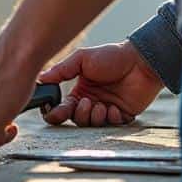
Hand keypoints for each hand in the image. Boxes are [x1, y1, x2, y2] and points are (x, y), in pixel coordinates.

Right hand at [38, 41, 163, 126]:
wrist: (140, 61)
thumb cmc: (112, 56)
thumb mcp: (82, 58)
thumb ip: (61, 69)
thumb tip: (41, 78)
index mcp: (79, 91)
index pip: (62, 108)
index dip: (56, 113)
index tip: (55, 112)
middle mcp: (91, 102)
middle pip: (76, 120)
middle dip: (79, 114)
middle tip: (87, 103)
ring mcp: (107, 109)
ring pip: (93, 124)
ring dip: (95, 117)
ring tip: (102, 105)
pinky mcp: (123, 115)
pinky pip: (112, 125)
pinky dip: (111, 118)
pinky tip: (115, 107)